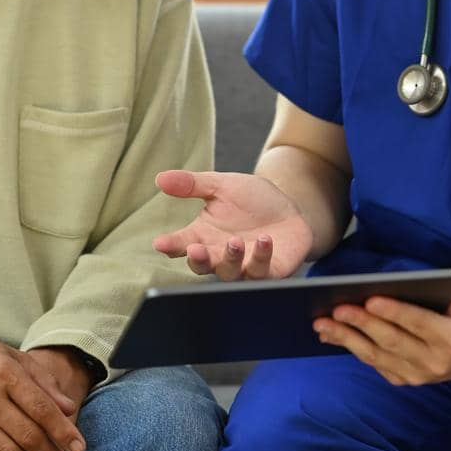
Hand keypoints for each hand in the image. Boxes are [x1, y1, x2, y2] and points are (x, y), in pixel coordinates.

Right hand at [153, 169, 314, 279]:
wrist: (290, 209)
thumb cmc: (252, 200)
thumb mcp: (222, 185)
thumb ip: (192, 184)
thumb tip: (160, 178)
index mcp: (204, 235)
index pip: (182, 244)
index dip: (170, 245)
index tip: (160, 242)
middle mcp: (220, 255)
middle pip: (202, 265)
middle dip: (199, 259)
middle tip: (195, 249)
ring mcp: (243, 266)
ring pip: (230, 272)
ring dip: (230, 258)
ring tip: (234, 241)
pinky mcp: (268, 272)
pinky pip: (261, 272)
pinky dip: (261, 258)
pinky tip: (264, 240)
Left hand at [313, 267, 450, 384]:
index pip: (420, 324)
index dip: (395, 312)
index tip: (371, 299)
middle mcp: (433, 363)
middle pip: (391, 341)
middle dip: (362, 323)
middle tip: (337, 307)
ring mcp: (416, 375)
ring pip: (375, 355)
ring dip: (346, 338)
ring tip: (322, 322)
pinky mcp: (401, 379)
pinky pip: (371, 361)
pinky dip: (349, 346)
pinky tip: (330, 333)